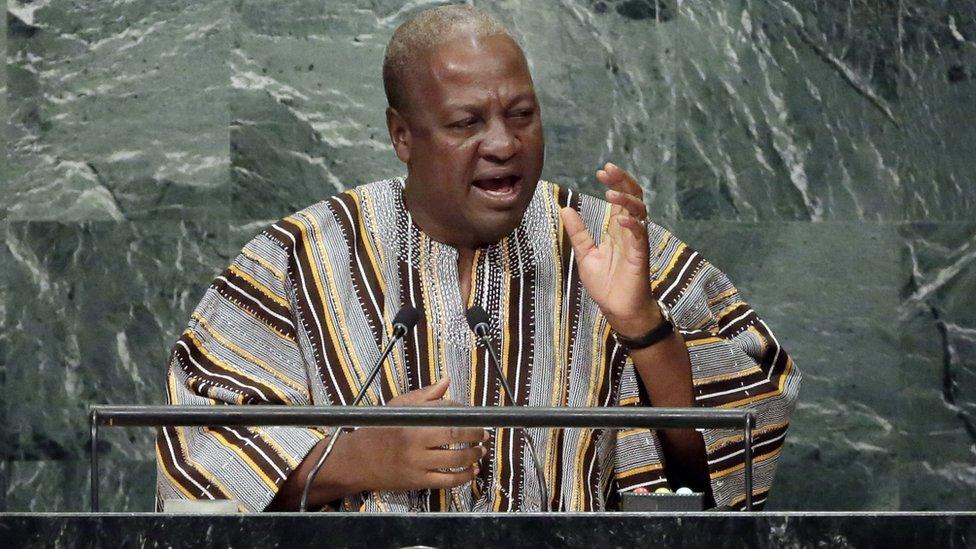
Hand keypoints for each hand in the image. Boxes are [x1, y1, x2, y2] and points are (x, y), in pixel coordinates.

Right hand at [349, 377, 487, 491]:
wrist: (356, 461)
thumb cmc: (378, 430)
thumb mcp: (397, 407)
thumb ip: (424, 396)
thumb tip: (446, 381)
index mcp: (411, 422)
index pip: (445, 412)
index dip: (463, 412)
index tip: (471, 413)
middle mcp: (415, 444)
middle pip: (454, 436)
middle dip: (474, 433)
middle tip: (484, 433)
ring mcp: (418, 465)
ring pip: (455, 460)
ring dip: (474, 455)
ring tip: (481, 451)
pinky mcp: (419, 482)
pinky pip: (448, 481)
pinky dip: (465, 476)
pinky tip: (473, 471)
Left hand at [559, 162, 663, 337]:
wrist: (618, 309)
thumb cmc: (606, 284)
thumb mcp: (586, 254)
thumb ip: (578, 232)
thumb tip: (565, 209)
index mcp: (616, 229)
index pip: (619, 198)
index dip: (614, 182)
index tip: (601, 171)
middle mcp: (628, 231)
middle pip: (632, 198)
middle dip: (622, 182)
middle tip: (608, 170)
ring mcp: (636, 242)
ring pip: (639, 212)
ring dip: (626, 200)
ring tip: (610, 192)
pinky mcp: (640, 256)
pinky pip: (640, 236)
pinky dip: (632, 226)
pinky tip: (621, 220)